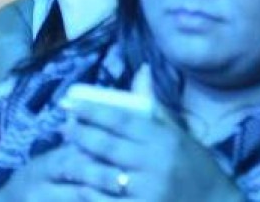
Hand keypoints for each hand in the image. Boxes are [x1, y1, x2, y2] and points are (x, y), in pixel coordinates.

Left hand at [57, 84, 244, 201]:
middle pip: (108, 146)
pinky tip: (80, 189)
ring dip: (80, 167)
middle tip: (64, 128)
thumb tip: (141, 71)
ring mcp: (148, 192)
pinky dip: (90, 196)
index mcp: (165, 140)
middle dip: (81, 136)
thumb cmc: (196, 168)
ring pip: (103, 177)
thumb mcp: (179, 135)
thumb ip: (154, 107)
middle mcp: (156, 164)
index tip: (71, 104)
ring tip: (66, 158)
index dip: (93, 111)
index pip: (122, 120)